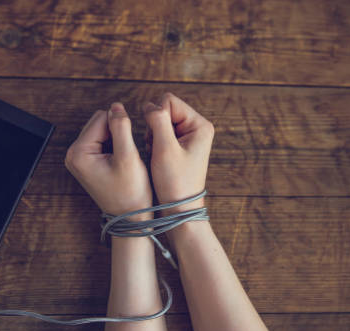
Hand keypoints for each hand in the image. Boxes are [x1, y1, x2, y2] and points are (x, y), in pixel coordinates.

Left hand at [65, 103, 152, 216]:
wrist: (130, 217)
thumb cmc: (130, 192)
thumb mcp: (128, 157)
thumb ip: (121, 128)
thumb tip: (116, 106)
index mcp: (78, 153)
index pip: (102, 118)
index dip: (121, 128)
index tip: (128, 148)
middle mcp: (73, 154)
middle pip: (99, 121)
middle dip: (116, 132)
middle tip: (126, 155)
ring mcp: (79, 158)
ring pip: (102, 130)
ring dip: (117, 139)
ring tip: (124, 160)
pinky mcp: (86, 161)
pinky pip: (102, 141)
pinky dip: (114, 146)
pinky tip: (121, 162)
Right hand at [143, 93, 214, 212]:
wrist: (179, 208)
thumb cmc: (174, 182)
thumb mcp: (164, 149)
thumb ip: (158, 121)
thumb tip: (149, 105)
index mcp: (200, 125)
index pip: (169, 101)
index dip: (156, 117)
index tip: (157, 140)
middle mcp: (197, 127)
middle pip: (165, 110)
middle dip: (154, 127)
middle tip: (158, 149)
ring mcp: (189, 137)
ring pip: (160, 122)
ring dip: (153, 136)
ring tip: (158, 156)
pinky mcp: (180, 145)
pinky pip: (160, 133)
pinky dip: (154, 144)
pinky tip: (158, 158)